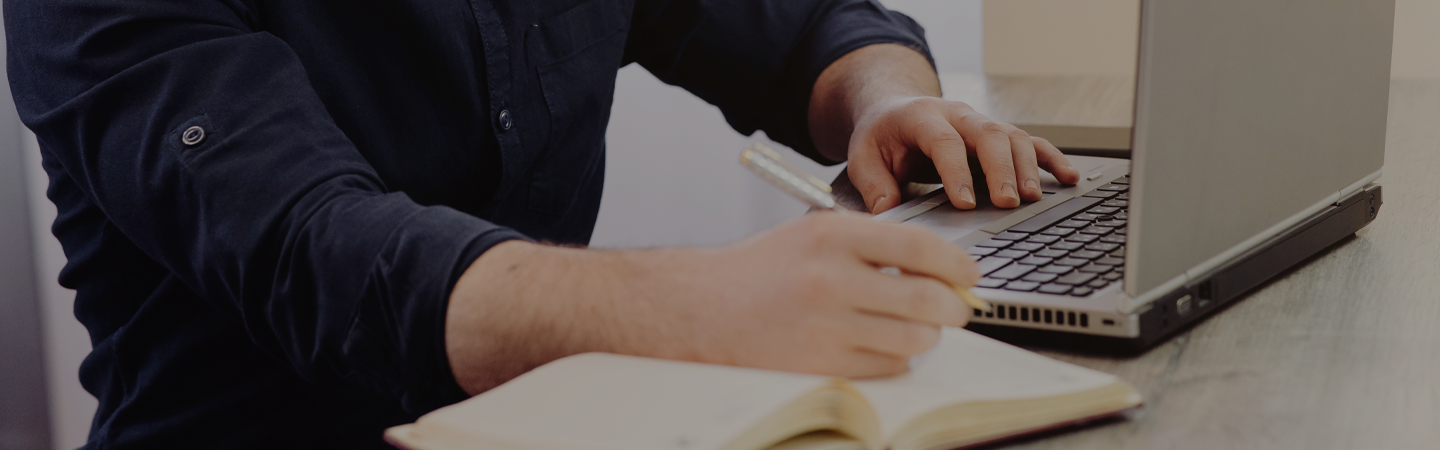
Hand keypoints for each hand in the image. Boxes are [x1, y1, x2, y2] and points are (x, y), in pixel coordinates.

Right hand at [444, 212, 979, 392]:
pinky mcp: (819, 364)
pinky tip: (874, 346)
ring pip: (913, 340)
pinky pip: (886, 367)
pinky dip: (894, 360)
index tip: (969, 276)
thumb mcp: (811, 236)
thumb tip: (939, 270)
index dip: (958, 266)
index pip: (922, 246)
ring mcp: (825, 325)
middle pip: (929, 300)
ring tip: (908, 328)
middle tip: (953, 310)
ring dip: (922, 338)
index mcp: (832, 234)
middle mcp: (831, 277)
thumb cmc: (757, 272)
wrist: (694, 309)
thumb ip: (871, 245)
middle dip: (952, 310)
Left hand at [809, 44, 1081, 212]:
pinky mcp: (997, 135)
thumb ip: (873, 184)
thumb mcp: (863, 157)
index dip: (956, 171)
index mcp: (922, 117)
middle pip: (988, 134)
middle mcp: (957, 115)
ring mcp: (981, 123)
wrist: (893, 110)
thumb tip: (887, 211)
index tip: (964, 202)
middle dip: (1000, 169)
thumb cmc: (881, 137)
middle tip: (1007, 202)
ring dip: (1027, 167)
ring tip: (1033, 198)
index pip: (944, 141)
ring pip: (1013, 137)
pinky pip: (1030, 142)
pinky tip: (1069, 178)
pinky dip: (1051, 159)